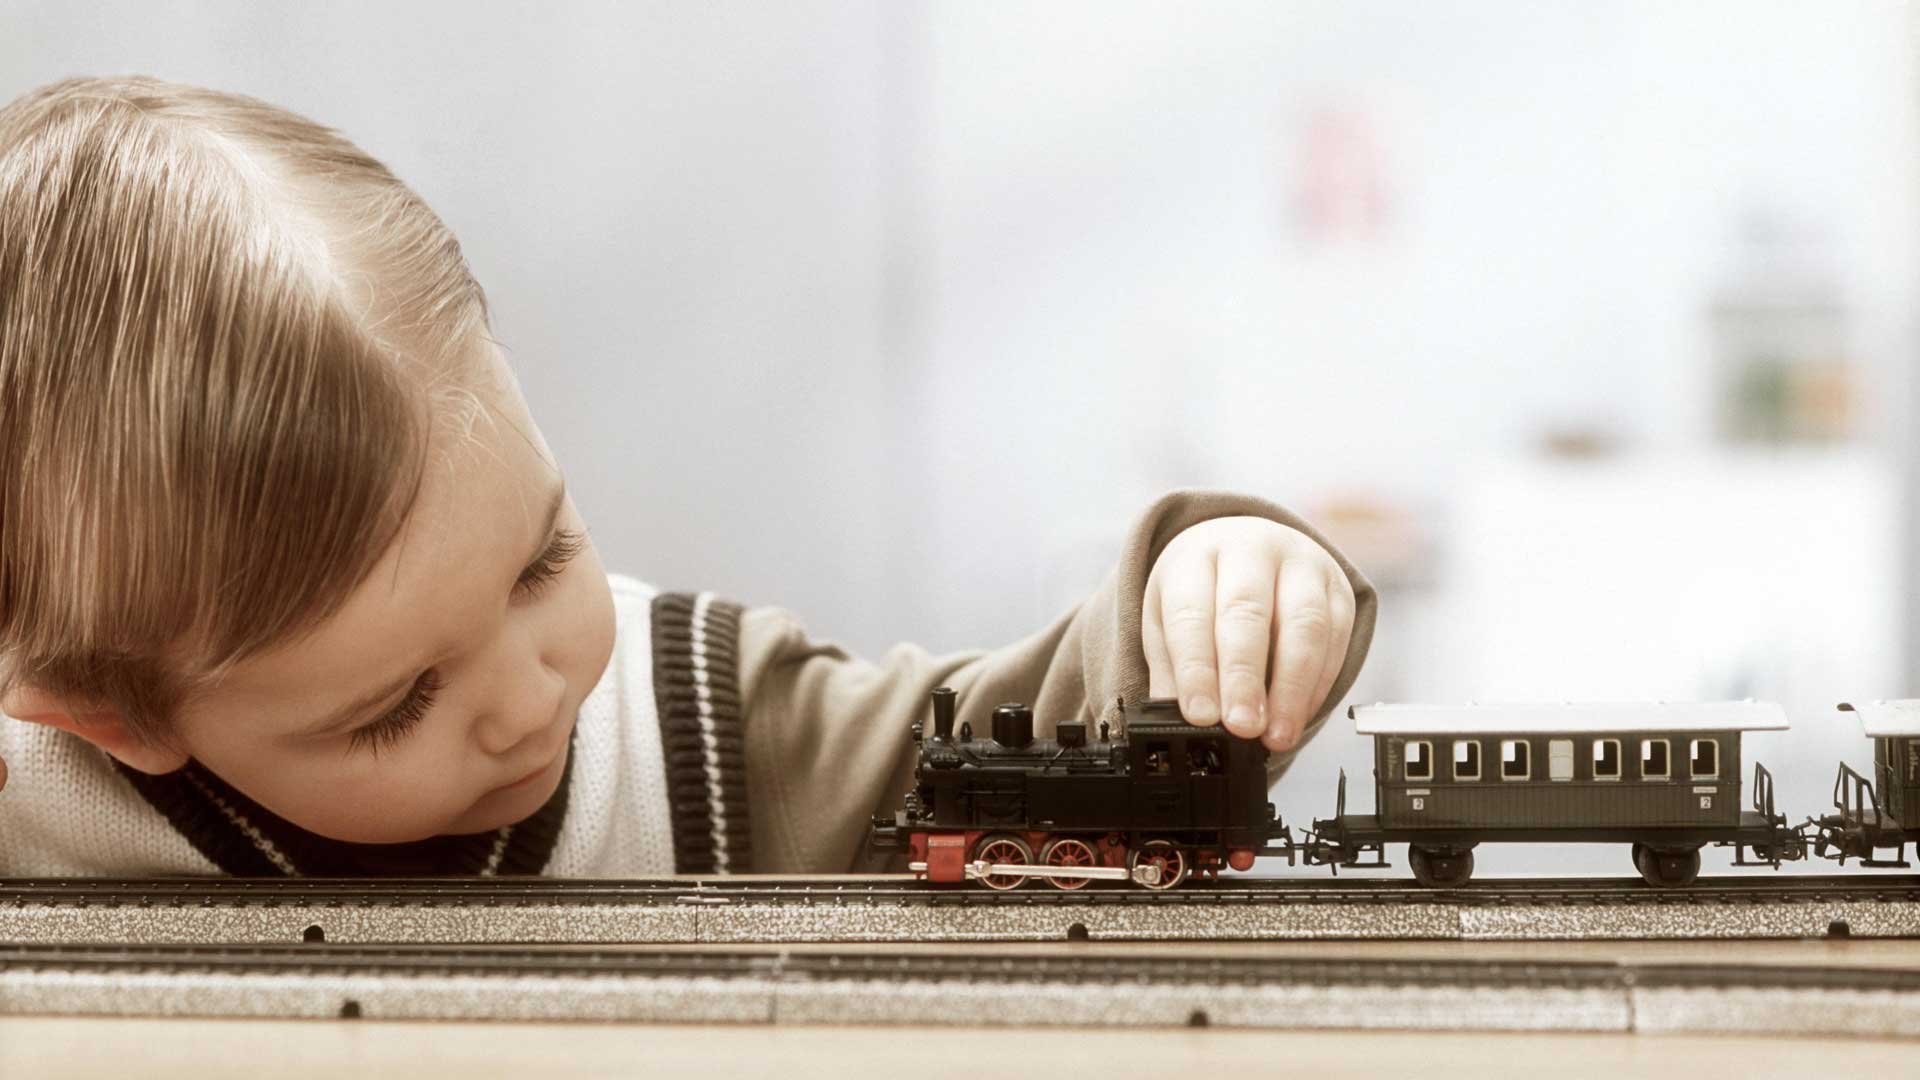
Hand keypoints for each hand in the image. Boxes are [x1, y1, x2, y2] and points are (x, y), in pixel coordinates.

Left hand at [1142, 516, 1355, 750]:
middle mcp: (1249, 550)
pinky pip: (1335, 636)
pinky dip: (1319, 684)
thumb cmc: (1203, 591)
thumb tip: (1181, 721)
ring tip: (1276, 733)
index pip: (1191, 612)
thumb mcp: (1167, 620)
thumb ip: (1173, 670)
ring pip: (1303, 623)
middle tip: (1241, 725)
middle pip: (1247, 611)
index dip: (1196, 669)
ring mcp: (1300, 564)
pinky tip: (1300, 714)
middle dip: (1244, 677)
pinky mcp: (1337, 587)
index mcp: (1195, 556)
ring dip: (1291, 688)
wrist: (1246, 549)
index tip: (1201, 715)